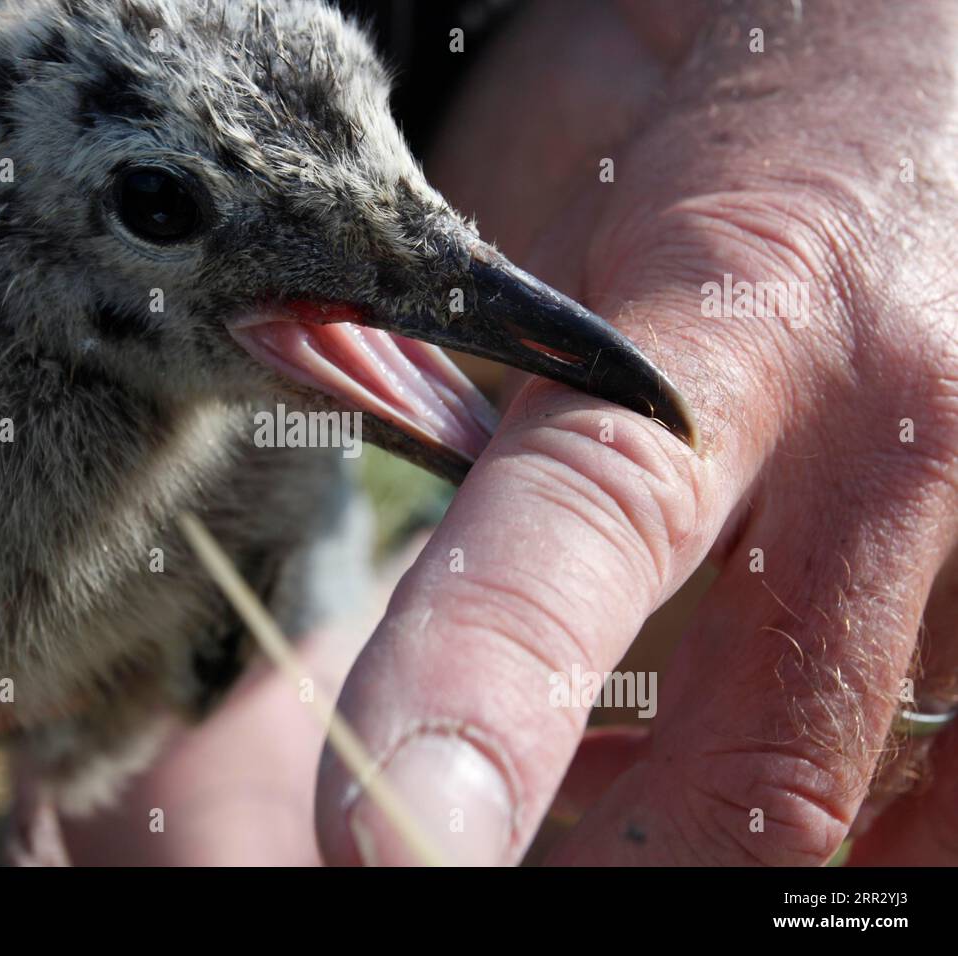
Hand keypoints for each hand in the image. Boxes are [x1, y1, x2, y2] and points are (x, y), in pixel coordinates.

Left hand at [315, 0, 957, 864]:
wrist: (917, 45)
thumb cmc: (735, 140)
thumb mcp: (597, 246)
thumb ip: (507, 429)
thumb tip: (409, 601)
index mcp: (742, 315)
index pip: (587, 525)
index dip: (481, 693)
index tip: (384, 840)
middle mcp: (903, 432)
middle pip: (757, 762)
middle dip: (606, 865)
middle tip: (474, 862)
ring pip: (876, 807)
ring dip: (716, 852)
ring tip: (605, 815)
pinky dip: (856, 831)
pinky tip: (758, 784)